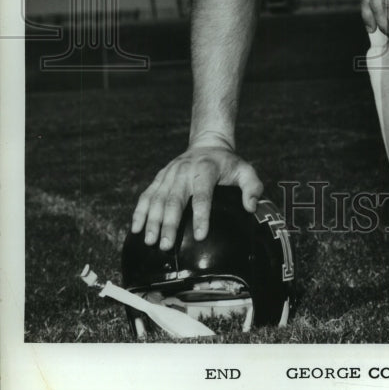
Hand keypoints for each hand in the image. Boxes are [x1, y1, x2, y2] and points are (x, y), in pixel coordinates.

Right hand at [130, 133, 263, 250]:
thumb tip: (251, 207)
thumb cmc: (228, 164)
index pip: (203, 194)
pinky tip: (135, 228)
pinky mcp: (160, 177)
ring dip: (152, 220)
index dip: (202, 215)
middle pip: (175, 199)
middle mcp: (185, 171)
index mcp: (207, 169)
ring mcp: (170, 174)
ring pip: (157, 198)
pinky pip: (147, 195)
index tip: (201, 235)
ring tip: (150, 241)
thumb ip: (253, 187)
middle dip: (168, 223)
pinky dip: (140, 211)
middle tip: (165, 245)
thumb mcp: (245, 170)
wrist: (208, 144)